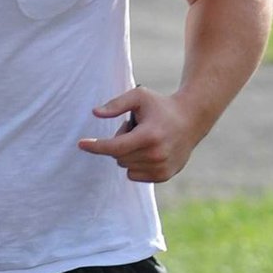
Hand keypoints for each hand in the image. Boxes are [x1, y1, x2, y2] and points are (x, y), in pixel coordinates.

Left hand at [78, 86, 197, 182]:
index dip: (96, 146)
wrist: (191, 119)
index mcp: (149, 136)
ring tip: (144, 139)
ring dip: (127, 154)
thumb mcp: (139, 96)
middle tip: (134, 129)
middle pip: (117, 157)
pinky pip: (134, 175)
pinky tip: (149, 151)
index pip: (114, 147)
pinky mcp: (164, 176)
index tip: (81, 144)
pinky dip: (135, 164)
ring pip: (125, 166)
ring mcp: (161, 167)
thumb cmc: (161, 106)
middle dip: (119, 143)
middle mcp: (156, 155)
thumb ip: (116, 104)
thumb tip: (95, 113)